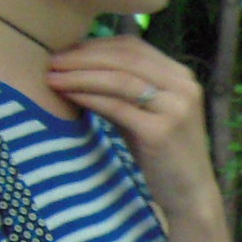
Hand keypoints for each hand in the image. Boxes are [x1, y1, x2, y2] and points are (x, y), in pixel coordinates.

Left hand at [44, 35, 219, 225]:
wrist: (190, 195)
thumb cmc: (164, 155)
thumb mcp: (144, 114)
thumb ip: (121, 90)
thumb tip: (76, 67)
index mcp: (181, 77)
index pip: (134, 47)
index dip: (96, 45)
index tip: (65, 51)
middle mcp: (183, 87)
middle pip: (124, 58)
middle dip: (83, 57)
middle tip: (51, 61)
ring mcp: (175, 108)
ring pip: (118, 79)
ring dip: (79, 75)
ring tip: (52, 77)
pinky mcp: (161, 132)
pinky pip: (116, 106)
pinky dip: (88, 97)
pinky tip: (67, 95)